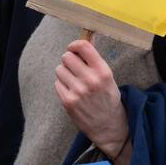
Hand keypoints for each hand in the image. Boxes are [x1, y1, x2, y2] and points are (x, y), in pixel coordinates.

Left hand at [54, 40, 128, 162]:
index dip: (74, 45)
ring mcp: (78, 91)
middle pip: (67, 57)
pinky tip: (72, 91)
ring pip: (59, 69)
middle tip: (75, 68)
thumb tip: (87, 38)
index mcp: (103, 71)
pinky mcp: (68, 101)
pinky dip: (62, 85)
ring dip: (64, 73)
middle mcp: (90, 80)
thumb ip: (94, 59)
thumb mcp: (107, 76)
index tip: (73, 48)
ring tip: (74, 81)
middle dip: (69, 60)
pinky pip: (57, 83)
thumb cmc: (108, 98)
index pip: (83, 46)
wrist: (108, 126)